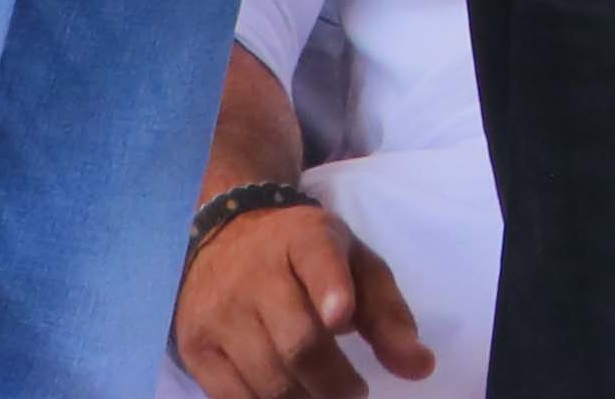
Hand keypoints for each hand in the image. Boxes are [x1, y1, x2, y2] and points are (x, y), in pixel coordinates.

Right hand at [179, 197, 433, 398]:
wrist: (228, 233)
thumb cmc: (306, 256)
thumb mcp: (356, 264)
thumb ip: (389, 314)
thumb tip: (419, 369)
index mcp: (305, 239)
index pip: (317, 260)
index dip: (331, 291)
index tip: (342, 318)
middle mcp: (254, 274)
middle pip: (298, 343)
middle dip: (336, 383)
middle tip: (356, 393)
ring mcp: (218, 313)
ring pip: (267, 379)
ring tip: (325, 395)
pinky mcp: (194, 347)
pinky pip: (232, 398)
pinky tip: (292, 398)